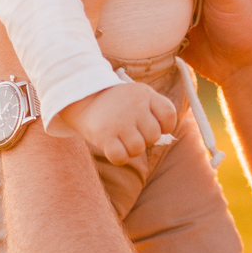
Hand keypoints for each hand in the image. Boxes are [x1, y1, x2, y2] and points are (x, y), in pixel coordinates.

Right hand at [59, 81, 177, 165]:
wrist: (83, 97)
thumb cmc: (117, 104)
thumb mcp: (138, 97)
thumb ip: (155, 112)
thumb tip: (165, 136)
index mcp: (145, 94)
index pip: (169, 116)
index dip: (164, 126)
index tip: (150, 123)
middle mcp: (134, 106)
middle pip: (154, 136)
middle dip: (144, 138)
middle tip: (130, 130)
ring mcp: (119, 121)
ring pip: (138, 149)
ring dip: (130, 149)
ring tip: (120, 137)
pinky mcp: (104, 135)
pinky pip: (121, 158)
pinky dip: (118, 157)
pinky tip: (112, 147)